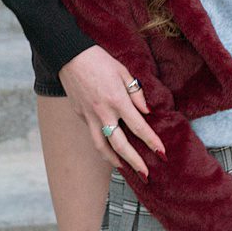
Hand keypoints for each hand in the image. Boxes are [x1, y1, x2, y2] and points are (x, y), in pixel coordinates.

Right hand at [58, 45, 165, 176]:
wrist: (70, 56)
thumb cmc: (99, 61)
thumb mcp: (123, 71)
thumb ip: (136, 92)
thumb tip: (147, 111)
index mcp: (117, 100)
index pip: (138, 127)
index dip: (151, 141)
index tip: (161, 152)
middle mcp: (103, 113)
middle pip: (120, 144)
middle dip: (134, 161)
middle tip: (145, 174)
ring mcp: (89, 116)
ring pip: (102, 146)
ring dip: (114, 160)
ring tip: (125, 168)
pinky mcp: (80, 116)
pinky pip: (93, 135)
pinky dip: (102, 145)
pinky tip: (109, 148)